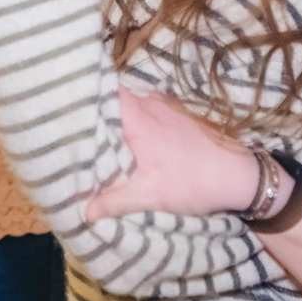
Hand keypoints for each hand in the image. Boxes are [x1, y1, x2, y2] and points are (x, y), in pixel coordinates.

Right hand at [85, 89, 261, 220]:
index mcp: (138, 118)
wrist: (242, 176)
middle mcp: (149, 104)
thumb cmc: (195, 182)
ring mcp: (165, 107)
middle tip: (69, 129)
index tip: (59, 106)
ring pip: (128, 106)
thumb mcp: (152, 195)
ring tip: (92, 138)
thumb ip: (115, 200)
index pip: (102, 90)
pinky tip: (125, 143)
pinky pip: (144, 113)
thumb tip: (83, 210)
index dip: (80, 94)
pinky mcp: (177, 116)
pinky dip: (131, 124)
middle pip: (111, 97)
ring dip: (113, 119)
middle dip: (92, 111)